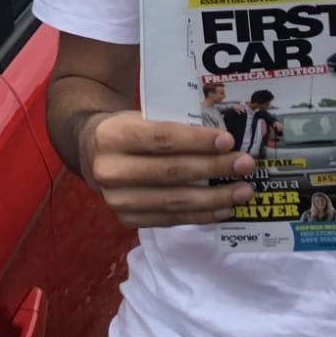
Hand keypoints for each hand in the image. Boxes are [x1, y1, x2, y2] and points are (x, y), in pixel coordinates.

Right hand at [78, 111, 254, 228]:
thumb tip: (224, 141)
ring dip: (215, 197)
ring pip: (174, 200)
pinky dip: (201, 215)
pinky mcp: (127, 220)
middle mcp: (109, 170)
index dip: (197, 141)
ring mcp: (117, 200)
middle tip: (245, 164)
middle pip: (171, 171)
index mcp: (112, 135)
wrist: (90, 152)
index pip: (162, 139)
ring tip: (244, 191)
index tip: (228, 141)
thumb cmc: (126, 129)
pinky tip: (224, 208)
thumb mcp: (140, 116)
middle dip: (214, 168)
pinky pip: (171, 219)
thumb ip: (172, 126)